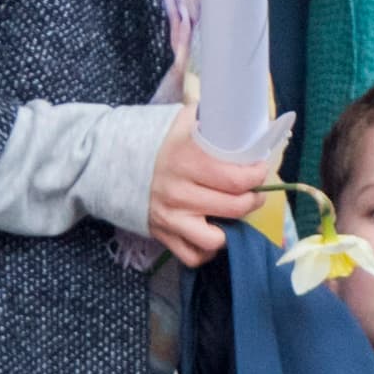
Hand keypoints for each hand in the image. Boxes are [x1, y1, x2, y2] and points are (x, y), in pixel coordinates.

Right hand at [148, 105, 268, 267]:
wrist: (113, 161)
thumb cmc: (158, 139)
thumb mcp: (184, 120)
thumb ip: (213, 117)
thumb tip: (248, 120)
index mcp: (187, 160)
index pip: (236, 177)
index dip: (257, 174)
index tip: (259, 168)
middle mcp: (179, 192)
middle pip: (234, 206)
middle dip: (254, 198)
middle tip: (254, 190)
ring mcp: (170, 217)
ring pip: (215, 239)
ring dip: (232, 228)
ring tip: (234, 213)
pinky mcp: (162, 235)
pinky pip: (193, 256)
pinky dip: (207, 250)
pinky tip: (213, 231)